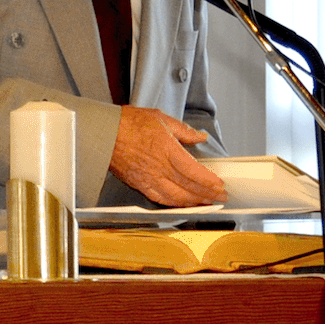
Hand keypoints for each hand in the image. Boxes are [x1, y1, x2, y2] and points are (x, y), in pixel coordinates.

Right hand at [108, 106, 227, 206]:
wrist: (103, 133)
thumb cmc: (128, 124)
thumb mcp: (162, 119)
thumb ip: (184, 131)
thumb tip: (200, 136)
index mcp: (168, 151)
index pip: (195, 172)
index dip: (210, 182)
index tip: (220, 186)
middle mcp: (160, 168)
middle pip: (189, 188)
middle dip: (208, 195)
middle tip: (221, 198)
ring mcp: (149, 179)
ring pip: (176, 197)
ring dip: (194, 202)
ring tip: (206, 203)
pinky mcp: (139, 185)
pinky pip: (160, 199)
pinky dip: (174, 204)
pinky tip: (182, 203)